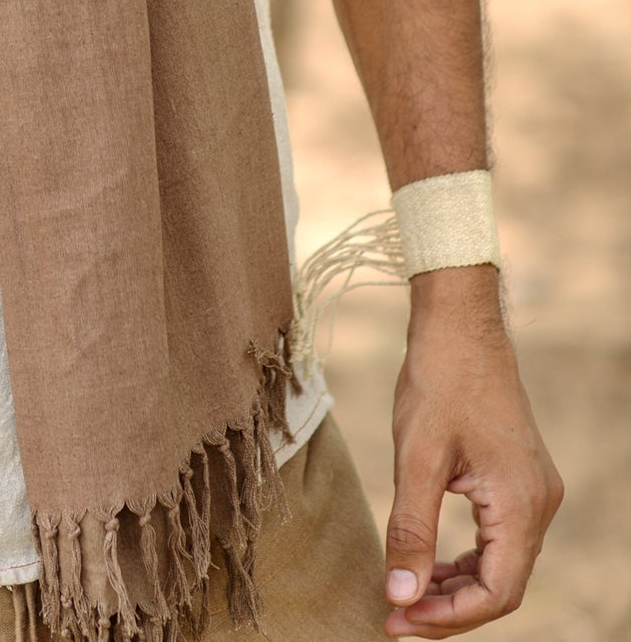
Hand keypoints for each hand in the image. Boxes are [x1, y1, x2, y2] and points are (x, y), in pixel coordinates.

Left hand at [383, 267, 561, 634]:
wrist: (459, 323)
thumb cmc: (438, 380)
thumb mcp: (416, 458)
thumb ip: (411, 531)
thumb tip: (400, 597)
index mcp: (521, 502)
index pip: (496, 592)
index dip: (449, 618)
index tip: (399, 623)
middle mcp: (539, 503)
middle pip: (501, 585)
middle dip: (448, 608)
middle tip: (394, 618)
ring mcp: (532, 490)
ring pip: (500, 564)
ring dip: (455, 586)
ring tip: (405, 594)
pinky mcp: (518, 478)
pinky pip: (498, 537)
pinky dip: (465, 558)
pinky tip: (429, 560)